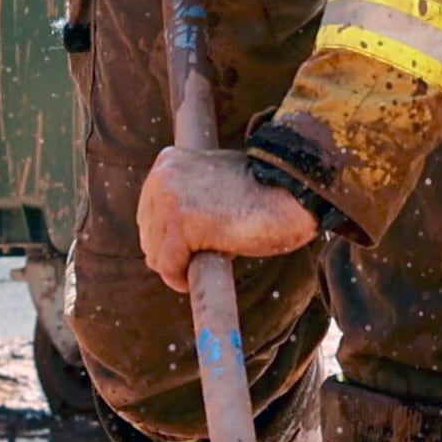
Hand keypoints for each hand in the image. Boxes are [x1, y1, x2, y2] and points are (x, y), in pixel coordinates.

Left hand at [138, 143, 317, 288]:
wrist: (293, 189)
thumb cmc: (262, 192)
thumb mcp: (213, 182)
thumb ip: (188, 196)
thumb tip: (168, 239)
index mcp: (167, 162)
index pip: (149, 215)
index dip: (172, 239)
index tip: (198, 245)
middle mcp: (162, 176)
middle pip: (149, 237)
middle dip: (177, 252)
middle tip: (213, 248)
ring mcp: (170, 199)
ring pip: (156, 255)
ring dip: (184, 265)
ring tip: (217, 252)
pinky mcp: (183, 223)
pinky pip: (169, 267)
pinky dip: (184, 278)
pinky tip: (210, 266)